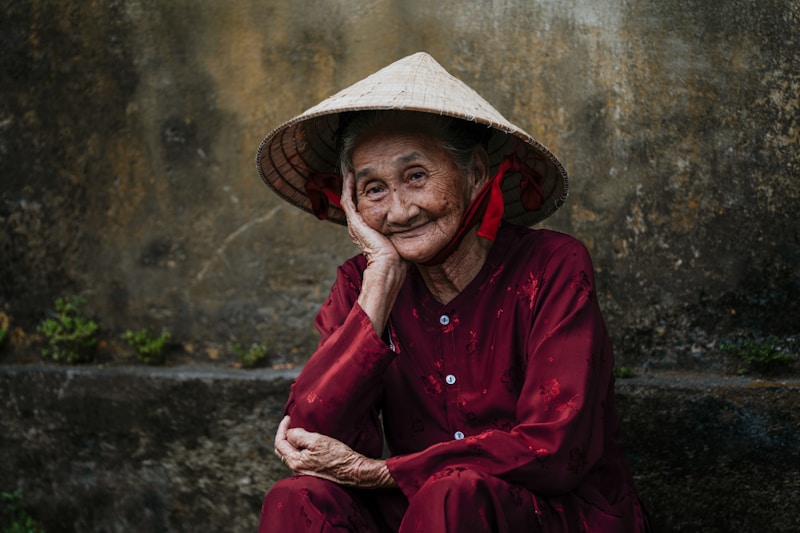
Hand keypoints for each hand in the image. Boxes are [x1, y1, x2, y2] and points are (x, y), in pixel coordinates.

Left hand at [273, 416, 394, 488]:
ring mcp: (305, 472)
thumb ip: (298, 436)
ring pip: (291, 455)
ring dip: (292, 442)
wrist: (354, 471)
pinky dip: (299, 448)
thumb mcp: (316, 440)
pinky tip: (307, 443)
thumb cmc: (337, 455)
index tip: (288, 417)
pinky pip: (300, 459)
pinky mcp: (314, 472)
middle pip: (283, 451)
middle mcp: (297, 470)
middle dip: (284, 435)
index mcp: (295, 462)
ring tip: (298, 430)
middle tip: (290, 423)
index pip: (279, 443)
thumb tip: (289, 433)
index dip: (282, 428)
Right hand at [341, 172, 407, 332]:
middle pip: (353, 202)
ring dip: (348, 183)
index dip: (364, 196)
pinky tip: (350, 175)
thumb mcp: (400, 238)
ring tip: (349, 170)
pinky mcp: (354, 221)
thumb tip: (415, 225)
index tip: (370, 183)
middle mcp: (358, 227)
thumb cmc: (398, 258)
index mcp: (367, 232)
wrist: (389, 265)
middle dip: (353, 187)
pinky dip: (348, 186)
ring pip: (347, 198)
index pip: (363, 209)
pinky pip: (347, 199)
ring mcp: (355, 224)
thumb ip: (403, 231)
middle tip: (355, 172)